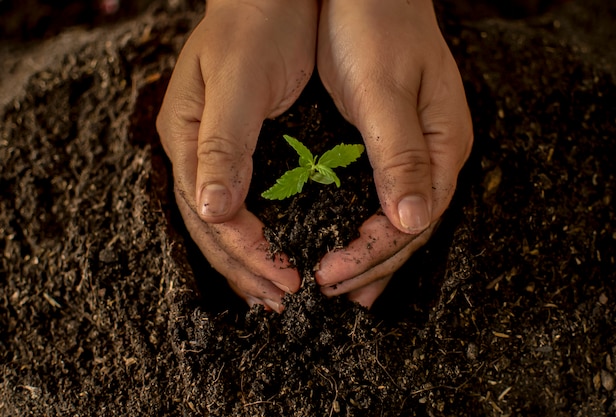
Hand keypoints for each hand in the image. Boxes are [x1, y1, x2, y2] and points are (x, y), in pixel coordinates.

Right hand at [156, 0, 317, 310]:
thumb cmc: (257, 26)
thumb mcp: (240, 81)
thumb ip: (224, 143)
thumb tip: (212, 211)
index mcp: (185, 137)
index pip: (207, 214)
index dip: (245, 252)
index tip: (284, 278)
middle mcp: (193, 151)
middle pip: (210, 227)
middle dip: (247, 268)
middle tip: (284, 301)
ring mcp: (212, 152)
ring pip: (222, 223)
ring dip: (249, 261)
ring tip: (276, 292)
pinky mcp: (237, 149)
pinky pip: (241, 205)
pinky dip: (257, 235)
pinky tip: (273, 251)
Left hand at [316, 0, 472, 305]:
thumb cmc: (375, 26)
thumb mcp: (384, 91)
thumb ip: (400, 155)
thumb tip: (413, 222)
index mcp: (443, 144)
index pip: (414, 220)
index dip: (373, 254)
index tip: (331, 275)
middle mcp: (436, 154)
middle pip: (410, 228)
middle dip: (371, 265)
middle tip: (331, 292)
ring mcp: (418, 150)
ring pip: (398, 219)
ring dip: (371, 257)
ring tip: (343, 289)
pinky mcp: (395, 143)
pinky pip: (383, 199)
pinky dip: (365, 229)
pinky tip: (349, 244)